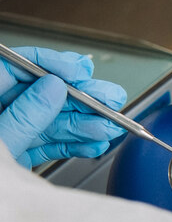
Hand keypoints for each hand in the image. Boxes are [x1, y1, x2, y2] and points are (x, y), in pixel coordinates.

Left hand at [0, 47, 126, 166]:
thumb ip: (23, 116)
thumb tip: (54, 87)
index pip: (17, 66)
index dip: (51, 64)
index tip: (79, 71)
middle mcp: (0, 112)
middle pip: (43, 94)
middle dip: (81, 97)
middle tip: (109, 97)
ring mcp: (9, 136)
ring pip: (52, 122)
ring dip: (86, 125)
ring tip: (110, 126)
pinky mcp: (19, 156)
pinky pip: (50, 146)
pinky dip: (74, 146)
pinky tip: (93, 144)